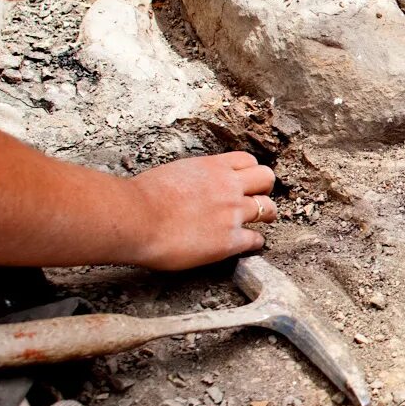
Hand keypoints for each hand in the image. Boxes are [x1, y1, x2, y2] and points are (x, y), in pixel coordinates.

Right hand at [123, 152, 277, 269]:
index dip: (249, 172)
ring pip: (268, 209)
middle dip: (264, 189)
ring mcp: (232, 214)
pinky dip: (254, 243)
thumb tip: (190, 188)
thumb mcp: (172, 173)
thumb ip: (193, 179)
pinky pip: (256, 240)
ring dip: (265, 215)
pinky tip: (247, 244)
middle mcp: (228, 187)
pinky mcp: (229, 241)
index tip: (245, 181)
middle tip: (258, 199)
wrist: (136, 218)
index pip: (248, 160)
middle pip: (266, 179)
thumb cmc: (141, 197)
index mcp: (213, 167)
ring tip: (260, 222)